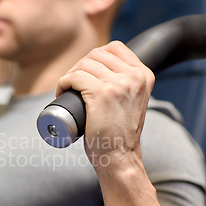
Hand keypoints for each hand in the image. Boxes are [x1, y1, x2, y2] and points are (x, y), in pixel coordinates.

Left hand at [56, 41, 154, 171]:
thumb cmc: (119, 134)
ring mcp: (119, 84)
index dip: (94, 57)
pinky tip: (61, 92)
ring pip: (84, 65)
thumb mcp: (132, 101)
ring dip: (70, 74)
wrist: (119, 157)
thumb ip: (127, 85)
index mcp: (144, 75)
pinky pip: (74, 77)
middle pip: (96, 54)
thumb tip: (103, 70)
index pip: (114, 48)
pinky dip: (63, 82)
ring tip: (67, 89)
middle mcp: (134, 76)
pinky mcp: (101, 94)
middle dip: (80, 66)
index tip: (85, 73)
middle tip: (72, 84)